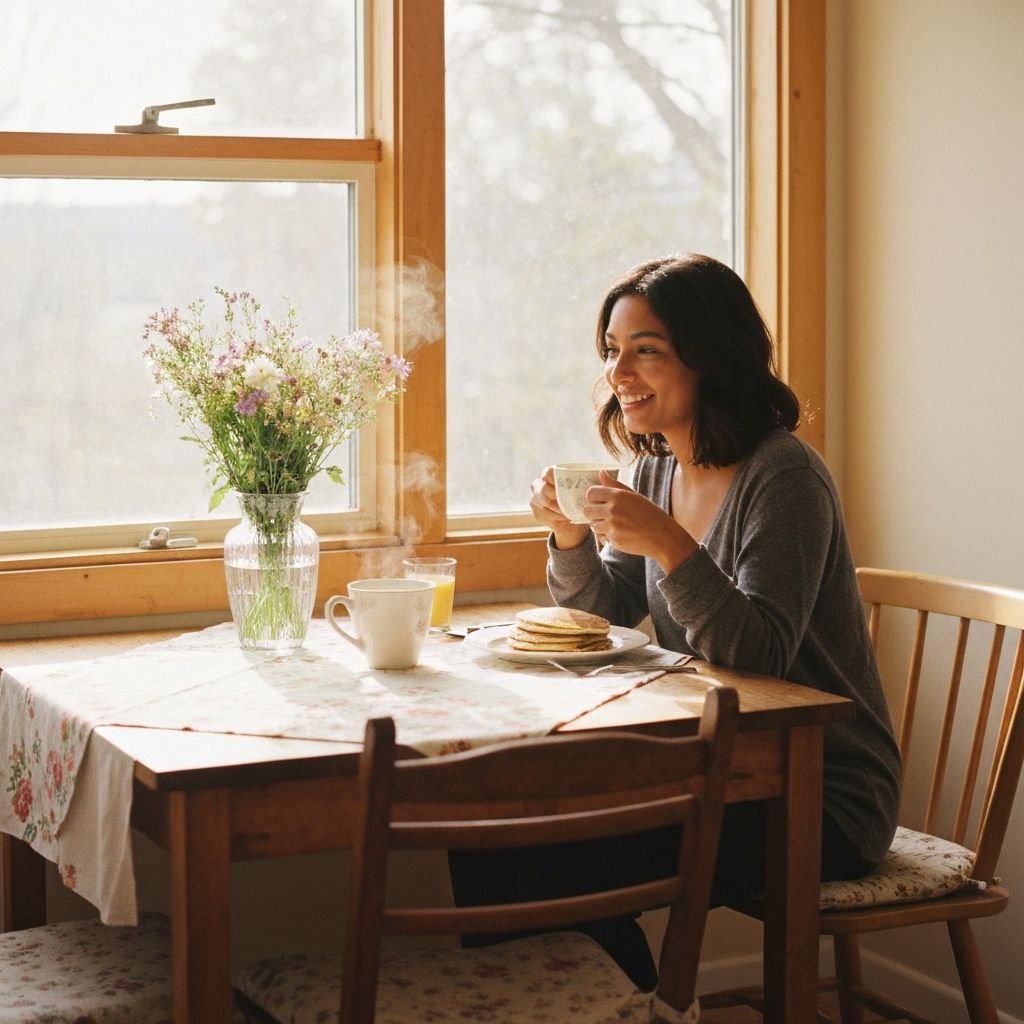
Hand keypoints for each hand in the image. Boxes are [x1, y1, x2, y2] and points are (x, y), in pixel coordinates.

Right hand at [529, 467, 589, 547]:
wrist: (573, 522)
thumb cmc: (580, 500)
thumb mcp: (587, 489)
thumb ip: (594, 480)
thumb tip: (602, 471)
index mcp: (550, 475)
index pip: (547, 472)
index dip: (554, 478)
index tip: (567, 487)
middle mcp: (539, 485)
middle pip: (543, 489)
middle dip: (556, 498)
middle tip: (569, 503)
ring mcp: (536, 499)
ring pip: (542, 503)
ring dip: (557, 508)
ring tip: (569, 512)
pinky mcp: (536, 512)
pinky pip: (543, 514)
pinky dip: (555, 517)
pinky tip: (564, 518)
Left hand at [583, 470, 697, 571]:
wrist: (663, 537)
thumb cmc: (650, 515)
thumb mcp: (634, 496)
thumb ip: (615, 485)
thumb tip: (600, 472)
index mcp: (618, 495)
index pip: (591, 493)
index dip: (593, 499)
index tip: (600, 503)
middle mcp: (613, 509)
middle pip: (587, 510)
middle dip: (594, 514)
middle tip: (606, 516)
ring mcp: (612, 525)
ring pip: (593, 525)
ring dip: (601, 526)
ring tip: (617, 526)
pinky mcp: (614, 539)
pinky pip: (601, 537)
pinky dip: (607, 538)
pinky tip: (621, 535)